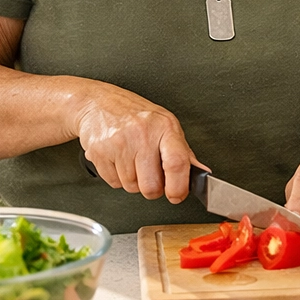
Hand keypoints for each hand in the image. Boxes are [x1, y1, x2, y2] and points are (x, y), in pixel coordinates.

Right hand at [74, 85, 203, 203]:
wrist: (98, 104)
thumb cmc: (136, 115)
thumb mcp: (166, 125)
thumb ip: (183, 152)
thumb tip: (201, 173)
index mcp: (165, 127)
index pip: (176, 162)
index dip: (178, 187)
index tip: (177, 195)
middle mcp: (142, 135)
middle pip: (151, 186)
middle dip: (153, 188)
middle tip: (151, 173)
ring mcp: (120, 144)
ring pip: (132, 187)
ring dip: (134, 181)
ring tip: (132, 159)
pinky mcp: (99, 153)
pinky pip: (114, 184)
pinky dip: (117, 177)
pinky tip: (118, 159)